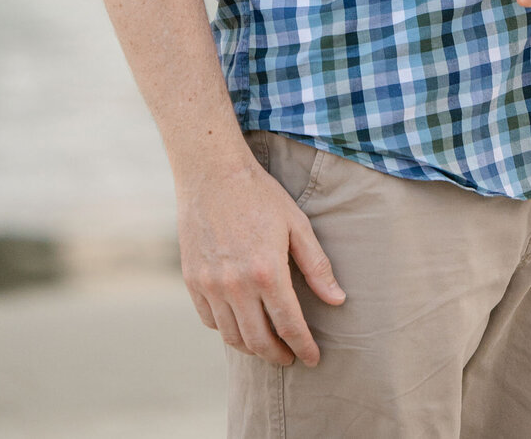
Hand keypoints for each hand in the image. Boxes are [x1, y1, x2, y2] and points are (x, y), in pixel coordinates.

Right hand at [177, 151, 344, 366]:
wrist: (212, 173)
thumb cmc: (260, 195)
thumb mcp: (297, 224)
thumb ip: (317, 265)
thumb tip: (338, 300)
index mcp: (267, 271)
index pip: (289, 325)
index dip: (304, 347)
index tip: (313, 359)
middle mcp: (236, 285)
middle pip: (259, 341)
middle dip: (278, 355)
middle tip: (290, 357)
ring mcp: (210, 285)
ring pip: (232, 337)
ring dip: (252, 348)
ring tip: (267, 345)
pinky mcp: (192, 281)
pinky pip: (209, 320)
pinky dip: (226, 329)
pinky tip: (240, 324)